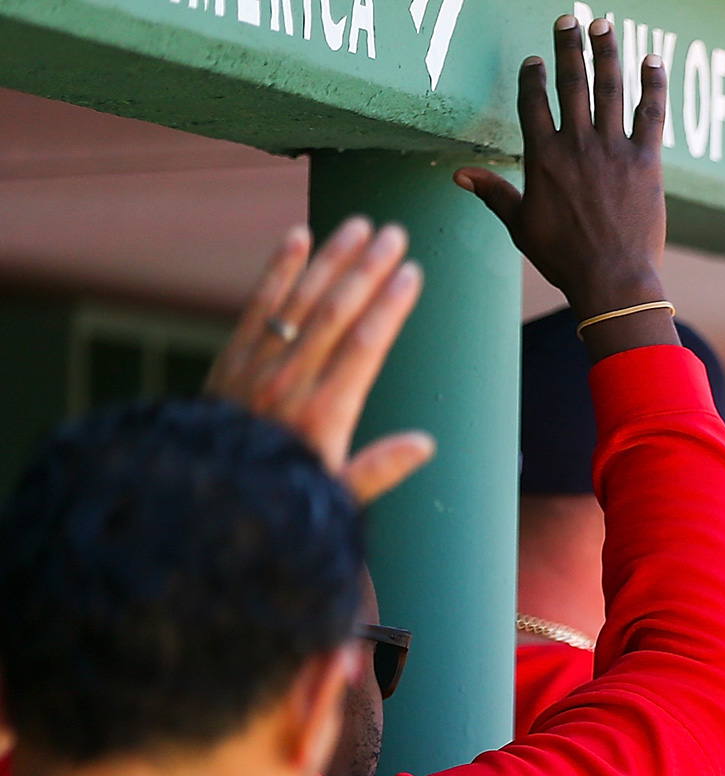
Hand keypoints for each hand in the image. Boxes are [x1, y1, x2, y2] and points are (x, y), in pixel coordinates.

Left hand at [204, 220, 431, 502]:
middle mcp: (289, 382)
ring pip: (300, 300)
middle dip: (367, 270)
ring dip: (331, 259)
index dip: (389, 306)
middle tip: (394, 234)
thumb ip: (378, 470)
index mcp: (322, 415)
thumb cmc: (278, 504)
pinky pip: (258, 305)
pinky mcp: (232, 358)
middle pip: (335, 313)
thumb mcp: (335, 501)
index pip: (363, 347)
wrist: (203, 504)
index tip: (411, 273)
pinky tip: (298, 237)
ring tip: (358, 226)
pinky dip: (278, 269)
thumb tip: (424, 445)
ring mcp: (257, 366)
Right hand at [456, 16, 672, 356]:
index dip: (533, 79)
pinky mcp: (646, 162)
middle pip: (571, 83)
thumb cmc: (564, 258)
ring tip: (604, 23)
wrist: (612, 280)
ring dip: (607, 52)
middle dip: (569, 47)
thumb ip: (493, 193)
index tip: (534, 61)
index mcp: (543, 158)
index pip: (534, 103)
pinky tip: (652, 60)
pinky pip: (650, 115)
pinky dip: (653, 86)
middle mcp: (577, 145)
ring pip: (610, 89)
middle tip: (569, 18)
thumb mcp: (521, 225)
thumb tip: (458, 175)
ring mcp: (613, 150)